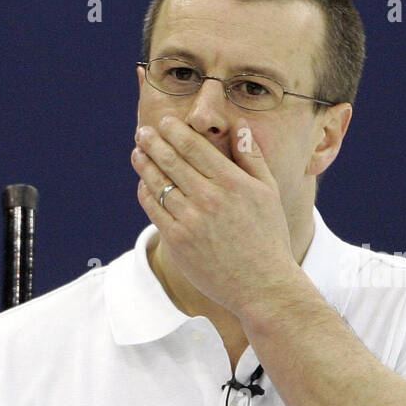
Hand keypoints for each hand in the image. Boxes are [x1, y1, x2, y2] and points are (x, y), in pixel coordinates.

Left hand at [131, 115, 297, 314]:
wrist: (261, 284)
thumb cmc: (268, 236)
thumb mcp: (268, 192)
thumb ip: (252, 157)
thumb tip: (239, 125)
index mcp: (233, 183)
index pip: (195, 148)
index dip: (175, 132)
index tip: (165, 122)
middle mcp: (210, 198)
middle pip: (172, 162)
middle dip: (154, 143)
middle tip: (142, 132)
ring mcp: (191, 221)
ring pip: (159, 184)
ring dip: (145, 165)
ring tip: (138, 153)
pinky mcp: (178, 241)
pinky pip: (154, 210)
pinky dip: (146, 193)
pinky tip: (143, 184)